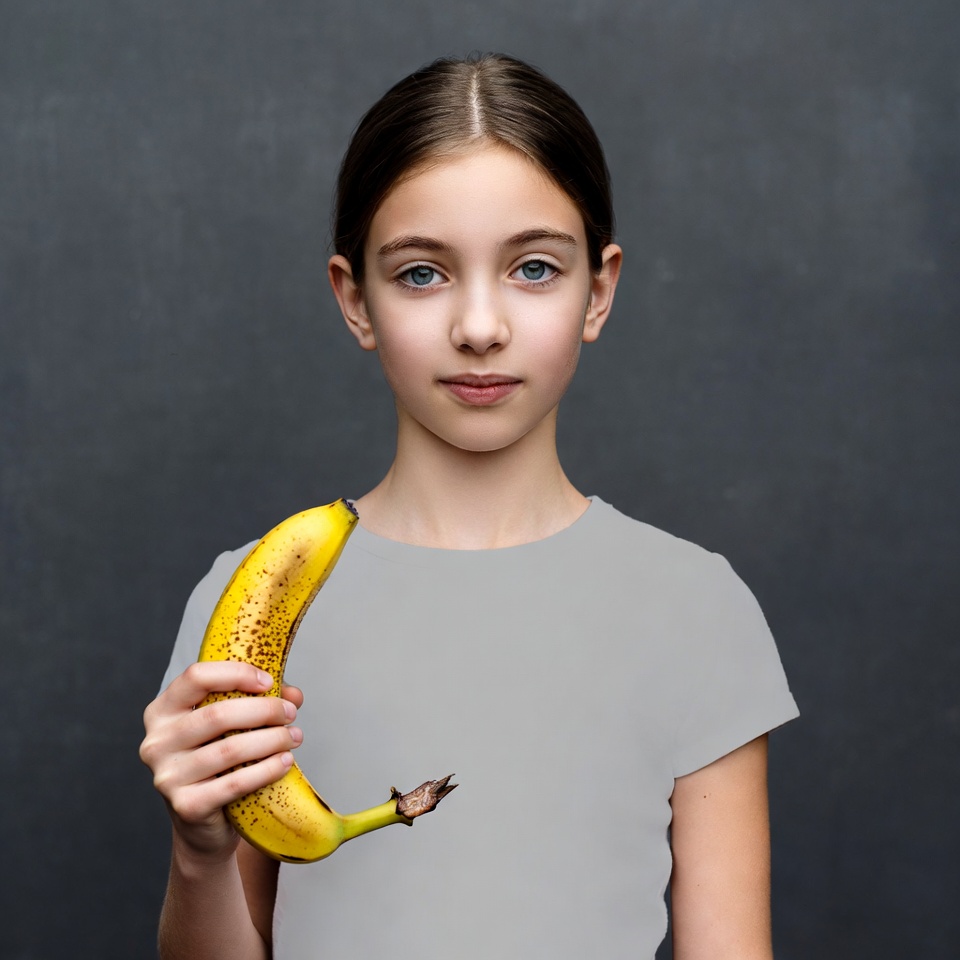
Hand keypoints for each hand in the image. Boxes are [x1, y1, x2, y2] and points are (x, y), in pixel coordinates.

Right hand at [140, 661, 303, 860]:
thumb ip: (258, 701)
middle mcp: (157, 742)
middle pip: (217, 714)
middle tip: (290, 713)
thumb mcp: (229, 725)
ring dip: (272, 740)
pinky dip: (267, 770)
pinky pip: (235, 783)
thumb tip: (292, 695)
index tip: (268, 682)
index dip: (237, 674)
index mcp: (162, 711)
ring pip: (230, 749)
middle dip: (264, 710)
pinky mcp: (186, 806)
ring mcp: (167, 776)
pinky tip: (285, 762)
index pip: (196, 677)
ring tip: (294, 737)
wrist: (200, 820)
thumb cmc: (216, 762)